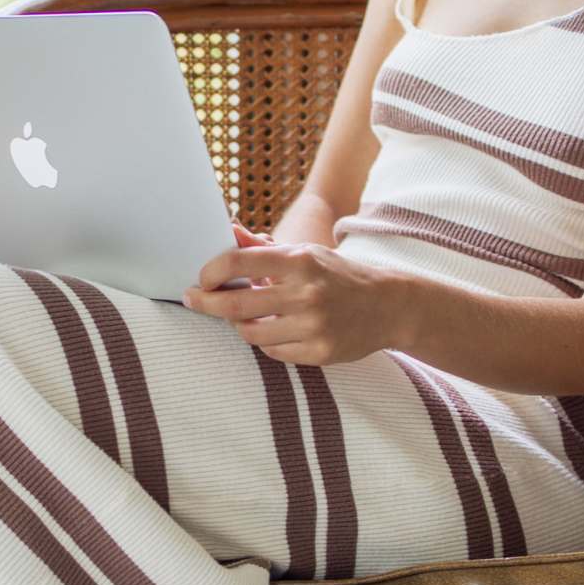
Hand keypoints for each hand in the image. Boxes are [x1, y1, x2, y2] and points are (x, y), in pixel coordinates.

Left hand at [184, 234, 404, 365]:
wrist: (390, 306)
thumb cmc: (338, 276)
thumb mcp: (305, 253)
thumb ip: (263, 249)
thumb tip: (227, 231)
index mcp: (299, 261)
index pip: (237, 262)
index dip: (210, 271)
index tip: (201, 278)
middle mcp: (306, 293)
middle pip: (234, 305)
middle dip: (205, 302)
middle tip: (194, 299)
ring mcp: (314, 326)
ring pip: (250, 333)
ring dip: (239, 323)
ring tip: (243, 314)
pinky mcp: (320, 353)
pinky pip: (272, 352)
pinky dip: (266, 341)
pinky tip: (274, 330)